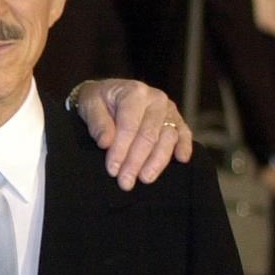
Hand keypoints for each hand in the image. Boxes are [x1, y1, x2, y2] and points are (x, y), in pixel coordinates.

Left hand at [74, 79, 192, 190]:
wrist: (109, 93)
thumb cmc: (98, 100)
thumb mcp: (89, 106)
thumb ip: (98, 123)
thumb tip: (106, 143)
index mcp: (133, 92)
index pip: (129, 126)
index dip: (121, 150)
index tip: (112, 169)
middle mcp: (155, 99)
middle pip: (149, 135)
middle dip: (136, 161)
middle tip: (125, 182)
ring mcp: (168, 108)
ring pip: (168, 137)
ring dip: (157, 161)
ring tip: (145, 178)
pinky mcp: (175, 118)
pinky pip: (184, 133)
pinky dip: (184, 146)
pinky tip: (181, 160)